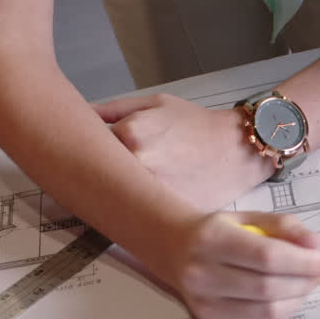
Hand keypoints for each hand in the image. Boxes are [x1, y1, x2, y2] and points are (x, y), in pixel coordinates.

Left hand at [91, 94, 275, 211]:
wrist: (239, 149)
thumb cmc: (199, 126)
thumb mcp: (156, 104)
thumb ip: (113, 109)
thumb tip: (80, 116)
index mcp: (129, 134)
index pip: (86, 146)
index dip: (82, 151)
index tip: (81, 155)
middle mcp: (137, 165)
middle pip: (95, 176)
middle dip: (93, 176)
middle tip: (96, 176)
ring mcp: (152, 193)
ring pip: (114, 199)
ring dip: (112, 196)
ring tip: (121, 190)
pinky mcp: (166, 212)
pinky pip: (138, 214)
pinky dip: (135, 210)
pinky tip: (141, 203)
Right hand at [154, 211, 319, 318]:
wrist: (176, 250)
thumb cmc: (221, 232)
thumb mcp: (251, 217)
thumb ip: (285, 227)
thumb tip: (317, 247)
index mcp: (212, 240)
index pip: (267, 257)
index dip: (305, 262)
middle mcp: (203, 275)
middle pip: (269, 288)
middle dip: (306, 281)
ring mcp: (206, 305)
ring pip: (268, 312)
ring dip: (298, 299)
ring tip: (306, 283)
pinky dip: (283, 313)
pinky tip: (287, 297)